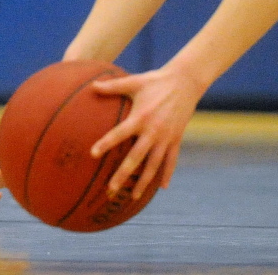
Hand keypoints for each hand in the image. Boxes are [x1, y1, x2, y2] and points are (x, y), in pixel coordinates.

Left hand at [88, 67, 203, 199]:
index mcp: (141, 118)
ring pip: (154, 165)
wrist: (186, 82)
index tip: (93, 154)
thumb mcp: (133, 82)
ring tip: (133, 197)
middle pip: (136, 158)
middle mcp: (154, 131)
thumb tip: (91, 86)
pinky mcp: (177, 139)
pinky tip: (163, 188)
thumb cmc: (155, 81)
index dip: (106, 143)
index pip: (119, 134)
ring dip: (144, 182)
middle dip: (123, 175)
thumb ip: (112, 86)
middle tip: (111, 190)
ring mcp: (167, 138)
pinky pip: (172, 160)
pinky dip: (167, 174)